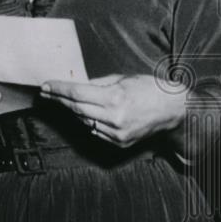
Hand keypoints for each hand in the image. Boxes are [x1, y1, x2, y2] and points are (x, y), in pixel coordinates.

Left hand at [40, 74, 186, 147]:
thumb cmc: (150, 89)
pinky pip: (95, 130)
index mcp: (115, 99)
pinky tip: (83, 112)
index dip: (58, 90)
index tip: (45, 86)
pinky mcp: (120, 142)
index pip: (77, 94)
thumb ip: (96, 84)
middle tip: (46, 93)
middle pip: (76, 108)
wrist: (175, 110)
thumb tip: (74, 86)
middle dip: (59, 100)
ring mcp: (117, 133)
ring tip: (62, 100)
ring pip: (84, 120)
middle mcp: (114, 118)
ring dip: (72, 110)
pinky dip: (87, 120)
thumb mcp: (122, 79)